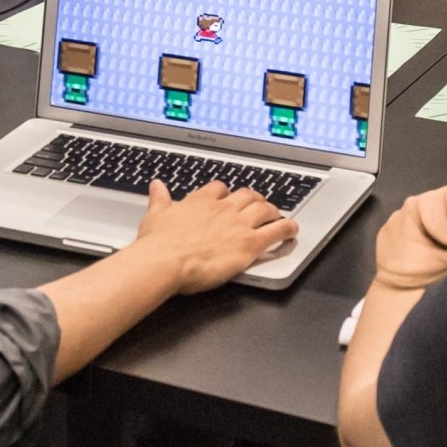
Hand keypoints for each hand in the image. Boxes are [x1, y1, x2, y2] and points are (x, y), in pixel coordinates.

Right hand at [134, 178, 296, 292]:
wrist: (166, 260)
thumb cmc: (158, 244)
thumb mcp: (155, 215)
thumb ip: (159, 199)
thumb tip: (156, 185)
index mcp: (201, 202)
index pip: (220, 188)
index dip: (227, 193)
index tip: (228, 198)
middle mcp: (223, 209)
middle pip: (247, 196)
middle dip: (254, 199)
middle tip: (258, 205)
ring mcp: (239, 224)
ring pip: (265, 209)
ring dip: (273, 211)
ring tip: (277, 215)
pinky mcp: (250, 243)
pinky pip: (277, 230)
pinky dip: (287, 228)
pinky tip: (292, 230)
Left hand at [373, 184, 446, 290]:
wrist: (396, 286)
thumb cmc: (428, 265)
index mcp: (428, 203)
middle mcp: (410, 204)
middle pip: (438, 202)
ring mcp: (396, 216)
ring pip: (422, 213)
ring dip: (435, 223)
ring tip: (442, 242)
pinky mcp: (386, 229)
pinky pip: (408, 224)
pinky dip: (419, 231)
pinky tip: (423, 247)